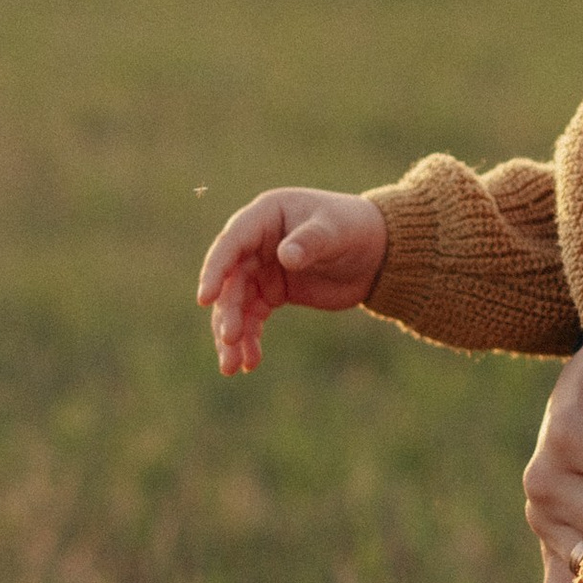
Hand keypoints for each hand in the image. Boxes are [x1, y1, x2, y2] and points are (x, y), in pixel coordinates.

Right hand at [196, 186, 388, 372]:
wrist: (377, 252)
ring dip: (232, 335)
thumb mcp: (336, 231)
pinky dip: (249, 339)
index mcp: (265, 216)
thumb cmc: (354, 227)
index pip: (232, 243)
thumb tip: (286, 257)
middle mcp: (256, 243)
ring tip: (232, 367)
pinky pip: (252, 318)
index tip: (205, 299)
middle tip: (230, 341)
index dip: (216, 270)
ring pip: (236, 304)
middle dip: (227, 313)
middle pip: (230, 280)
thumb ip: (311, 241)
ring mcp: (262, 269)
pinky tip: (251, 362)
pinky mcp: (273, 293)